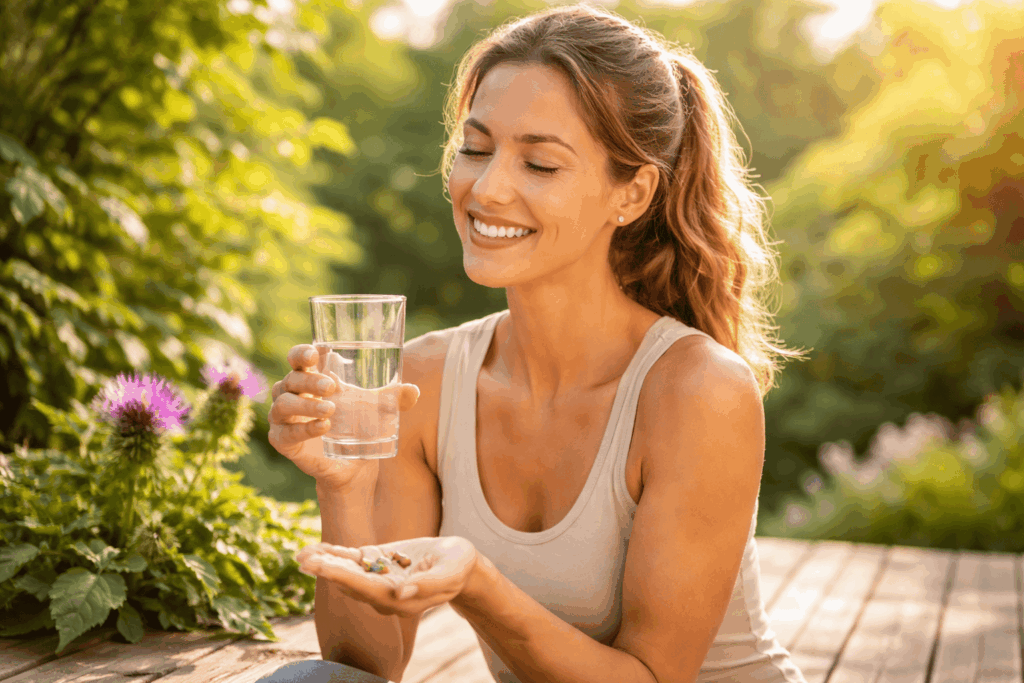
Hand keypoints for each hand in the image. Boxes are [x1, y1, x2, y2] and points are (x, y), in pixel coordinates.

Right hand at [267, 344, 419, 490]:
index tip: (317, 352)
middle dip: (309, 381)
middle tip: (331, 386)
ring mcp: (284, 419)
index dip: (303, 353)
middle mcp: (292, 395)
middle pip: (291, 379)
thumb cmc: (359, 425)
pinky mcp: (283, 442)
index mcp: (310, 379)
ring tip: (330, 409)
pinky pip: (286, 433)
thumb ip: (394, 398)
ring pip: (282, 404)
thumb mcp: (378, 409)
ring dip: (305, 405)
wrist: (354, 465)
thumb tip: (413, 391)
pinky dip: (304, 429)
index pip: (299, 359)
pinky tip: (323, 427)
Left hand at [296, 536, 478, 617]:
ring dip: (324, 562)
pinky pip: (353, 561)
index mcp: (399, 598)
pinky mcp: (378, 564)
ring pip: (346, 572)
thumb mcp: (451, 572)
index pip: (365, 588)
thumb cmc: (459, 567)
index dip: (342, 577)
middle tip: (302, 559)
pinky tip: (317, 548)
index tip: (322, 568)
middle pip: (349, 582)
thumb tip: (401, 595)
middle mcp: (383, 593)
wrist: (459, 564)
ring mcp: (378, 578)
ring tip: (301, 553)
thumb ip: (427, 585)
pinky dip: (335, 554)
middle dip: (325, 570)